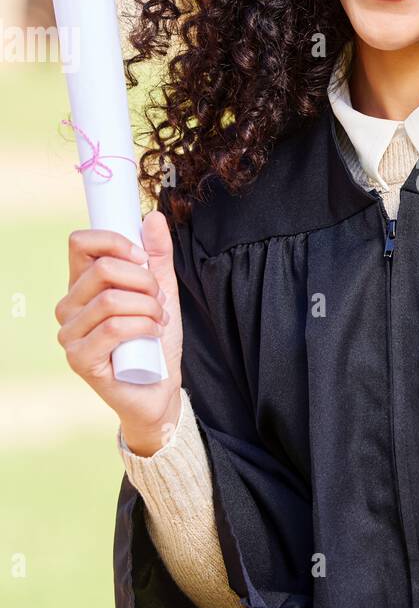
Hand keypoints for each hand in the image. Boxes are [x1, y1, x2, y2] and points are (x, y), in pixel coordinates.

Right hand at [55, 211, 182, 454]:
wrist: (160, 389)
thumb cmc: (155, 342)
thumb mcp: (162, 292)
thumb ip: (158, 256)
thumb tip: (153, 217)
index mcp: (81, 286)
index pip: (80, 243)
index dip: (114, 241)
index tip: (143, 257)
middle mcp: (68, 307)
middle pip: (102, 269)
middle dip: (143, 280)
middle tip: (159, 299)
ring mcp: (69, 335)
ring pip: (111, 300)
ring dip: (148, 307)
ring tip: (159, 320)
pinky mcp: (79, 359)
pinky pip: (113, 328)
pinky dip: (142, 326)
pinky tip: (153, 334)